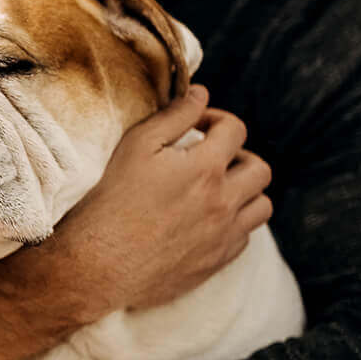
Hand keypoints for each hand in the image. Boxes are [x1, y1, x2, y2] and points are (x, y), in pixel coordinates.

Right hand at [46, 83, 274, 319]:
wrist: (98, 265)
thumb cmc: (111, 201)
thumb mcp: (135, 146)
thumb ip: (173, 115)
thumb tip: (201, 94)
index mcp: (205, 168)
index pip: (235, 130)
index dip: (217, 120)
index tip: (198, 127)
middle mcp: (223, 201)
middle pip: (259, 169)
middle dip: (239, 156)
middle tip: (212, 159)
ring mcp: (224, 234)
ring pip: (262, 205)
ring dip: (245, 191)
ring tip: (216, 189)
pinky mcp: (216, 261)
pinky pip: (245, 236)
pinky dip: (234, 222)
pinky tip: (206, 219)